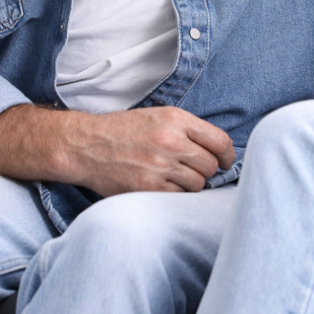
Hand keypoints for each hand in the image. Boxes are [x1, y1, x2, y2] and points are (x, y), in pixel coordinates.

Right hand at [0, 104, 235, 196]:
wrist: (86, 145)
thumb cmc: (123, 130)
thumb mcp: (156, 116)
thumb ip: (186, 129)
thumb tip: (216, 149)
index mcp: (175, 119)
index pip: (219, 141)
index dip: (227, 155)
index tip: (225, 161)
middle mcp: (170, 141)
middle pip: (210, 165)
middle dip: (206, 170)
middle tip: (193, 170)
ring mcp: (160, 166)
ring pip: (197, 184)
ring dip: (191, 184)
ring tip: (174, 178)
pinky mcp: (149, 188)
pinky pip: (178, 197)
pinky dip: (176, 195)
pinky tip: (163, 186)